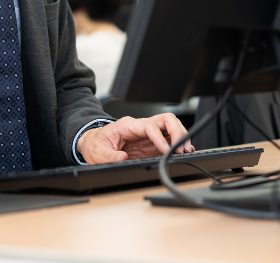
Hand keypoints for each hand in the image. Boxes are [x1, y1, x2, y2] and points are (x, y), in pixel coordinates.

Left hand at [76, 113, 192, 163]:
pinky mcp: (151, 144)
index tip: (167, 150)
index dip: (160, 138)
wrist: (93, 144)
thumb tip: (122, 158)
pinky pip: (168, 139)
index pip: (150, 126)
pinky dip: (177, 144)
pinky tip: (183, 152)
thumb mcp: (98, 152)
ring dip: (180, 137)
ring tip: (186, 151)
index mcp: (128, 126)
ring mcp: (147, 135)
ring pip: (170, 127)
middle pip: (165, 120)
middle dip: (177, 131)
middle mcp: (140, 127)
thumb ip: (110, 156)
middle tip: (182, 148)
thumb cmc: (96, 144)